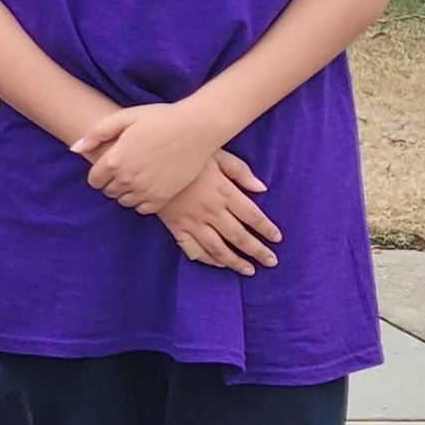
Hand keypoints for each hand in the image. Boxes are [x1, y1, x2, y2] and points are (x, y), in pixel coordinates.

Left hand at [71, 100, 227, 212]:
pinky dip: (142, 201)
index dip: (99, 174)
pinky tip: (149, 186)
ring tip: (138, 176)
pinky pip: (142, 209)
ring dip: (126, 192)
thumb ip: (96, 133)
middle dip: (112, 182)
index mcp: (114, 160)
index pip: (93, 180)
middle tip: (126, 169)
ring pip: (124, 201)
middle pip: (108, 191)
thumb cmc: (160, 118)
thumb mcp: (124, 117)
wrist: (197, 128)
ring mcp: (145, 190)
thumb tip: (74, 149)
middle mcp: (127, 178)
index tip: (109, 166)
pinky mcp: (163, 197)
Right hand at [155, 151, 281, 275]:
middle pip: (240, 236)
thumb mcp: (217, 154)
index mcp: (224, 192)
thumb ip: (240, 171)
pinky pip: (193, 249)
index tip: (277, 238)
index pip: (253, 216)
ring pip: (218, 248)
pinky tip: (218, 264)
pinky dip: (207, 259)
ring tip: (248, 270)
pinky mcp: (175, 227)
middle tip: (271, 262)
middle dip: (258, 251)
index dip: (267, 229)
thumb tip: (262, 188)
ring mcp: (192, 221)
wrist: (148, 161)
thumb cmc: (185, 154)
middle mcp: (211, 211)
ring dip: (235, 262)